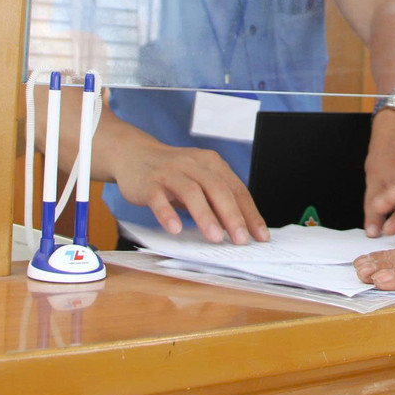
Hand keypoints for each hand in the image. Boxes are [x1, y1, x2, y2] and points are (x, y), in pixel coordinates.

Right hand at [111, 138, 267, 244]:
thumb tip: (241, 228)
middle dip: (232, 216)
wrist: (133, 154)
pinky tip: (175, 229)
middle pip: (218, 189)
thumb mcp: (199, 180)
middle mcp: (193, 164)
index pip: (237, 189)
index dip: (250, 213)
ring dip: (205, 216)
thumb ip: (217, 199)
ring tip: (215, 238)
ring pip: (191, 192)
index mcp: (212, 164)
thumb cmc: (173, 173)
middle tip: (241, 240)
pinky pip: (158, 198)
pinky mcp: (148, 183)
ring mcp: (170, 172)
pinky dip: (167, 213)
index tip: (260, 236)